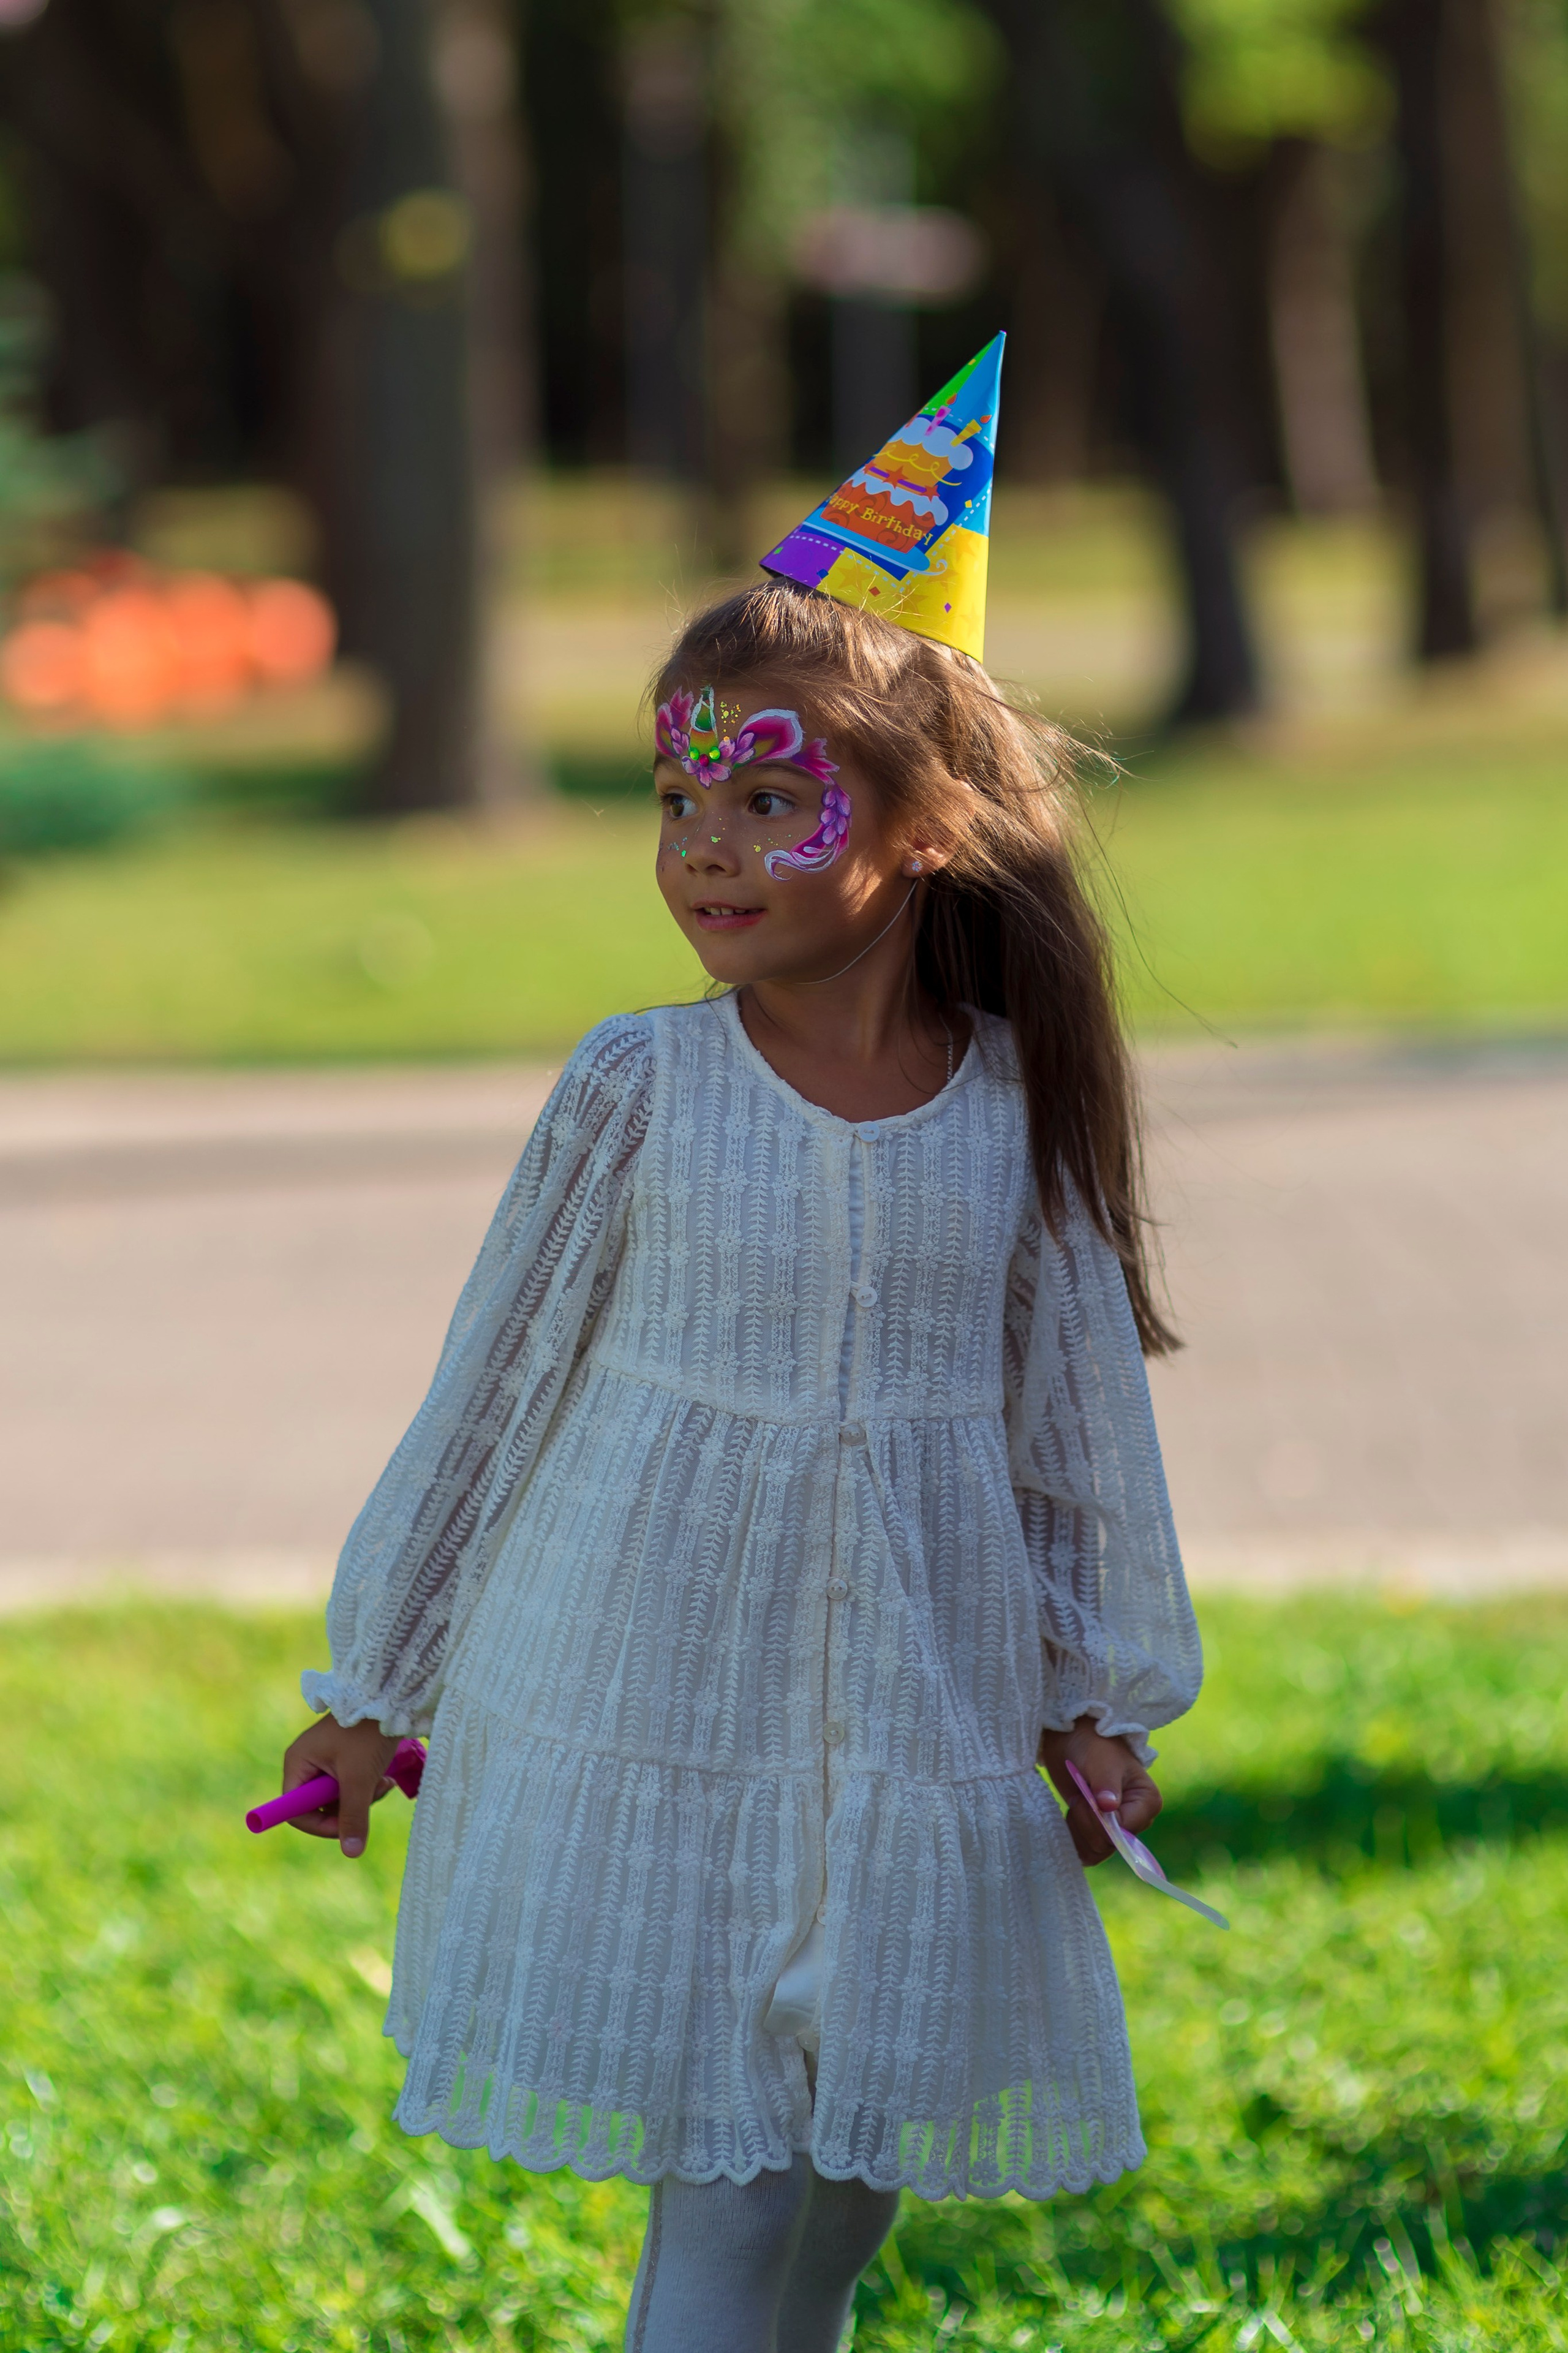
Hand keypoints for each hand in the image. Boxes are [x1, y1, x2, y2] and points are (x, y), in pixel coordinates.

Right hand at [279, 1714, 400, 1857]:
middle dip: (348, 1808)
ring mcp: (325, 1760)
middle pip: (319, 1806)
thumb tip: (351, 1852)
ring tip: (383, 1783)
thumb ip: (353, 1816)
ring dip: (362, 1798)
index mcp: (298, 1763)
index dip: (318, 1825)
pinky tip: (384, 1778)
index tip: (345, 1828)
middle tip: (372, 1796)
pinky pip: (350, 1787)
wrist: (390, 1697)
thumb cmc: (367, 1734)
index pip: (295, 1810)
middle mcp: (306, 1762)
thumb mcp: (359, 1778)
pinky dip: (367, 1788)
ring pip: (338, 1799)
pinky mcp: (343, 1759)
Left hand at [1038, 1717, 1160, 1866]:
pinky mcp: (1099, 1833)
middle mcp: (1137, 1820)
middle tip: (1080, 1795)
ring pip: (1097, 1851)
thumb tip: (1109, 1808)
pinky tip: (1070, 1815)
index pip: (1123, 1829)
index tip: (1086, 1796)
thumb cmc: (1093, 1745)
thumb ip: (1106, 1784)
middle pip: (1109, 1843)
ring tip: (1077, 1802)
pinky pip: (1087, 1853)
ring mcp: (1118, 1829)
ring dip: (1078, 1829)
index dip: (1099, 1819)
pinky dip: (1073, 1838)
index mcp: (1147, 1802)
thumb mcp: (1101, 1760)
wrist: (1073, 1740)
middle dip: (1086, 1821)